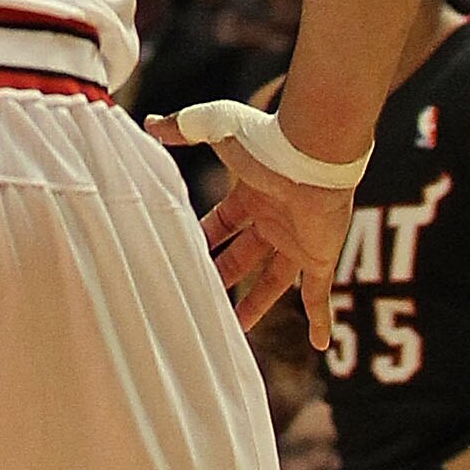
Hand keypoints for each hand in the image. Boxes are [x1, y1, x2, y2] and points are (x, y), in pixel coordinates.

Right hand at [149, 115, 356, 346]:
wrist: (311, 152)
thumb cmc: (264, 139)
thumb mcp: (214, 131)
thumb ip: (182, 129)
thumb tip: (148, 123)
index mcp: (252, 193)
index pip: (222, 223)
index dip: (203, 239)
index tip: (183, 257)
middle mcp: (275, 220)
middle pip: (242, 256)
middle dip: (223, 276)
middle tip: (202, 298)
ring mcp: (298, 241)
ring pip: (274, 282)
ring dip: (256, 305)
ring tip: (237, 329)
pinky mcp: (318, 257)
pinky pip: (318, 295)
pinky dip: (320, 319)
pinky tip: (321, 346)